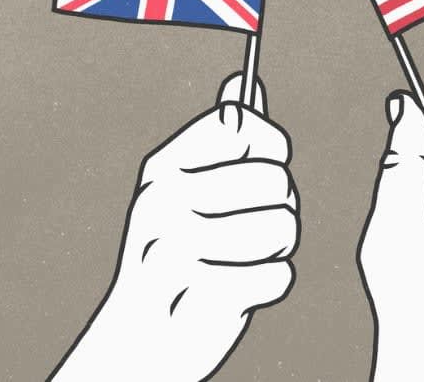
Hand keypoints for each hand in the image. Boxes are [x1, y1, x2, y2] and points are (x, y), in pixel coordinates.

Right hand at [51, 73, 297, 380]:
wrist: (139, 339)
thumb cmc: (170, 258)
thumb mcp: (182, 191)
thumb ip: (217, 138)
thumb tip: (241, 84)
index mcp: (161, 169)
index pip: (238, 124)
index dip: (269, 144)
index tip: (265, 164)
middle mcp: (164, 201)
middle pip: (274, 177)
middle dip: (280, 206)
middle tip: (253, 226)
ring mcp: (179, 248)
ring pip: (284, 225)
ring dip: (278, 247)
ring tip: (247, 255)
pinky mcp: (203, 295)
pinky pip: (279, 275)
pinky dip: (271, 285)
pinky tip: (243, 287)